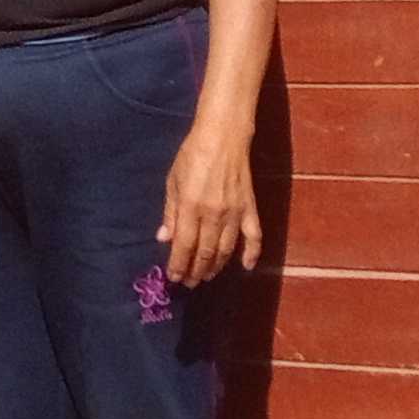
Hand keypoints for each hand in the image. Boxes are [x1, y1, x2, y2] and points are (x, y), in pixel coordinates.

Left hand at [160, 124, 260, 290]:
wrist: (224, 136)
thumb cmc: (192, 155)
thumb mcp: (173, 181)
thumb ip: (170, 212)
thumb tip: (164, 239)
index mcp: (191, 207)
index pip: (184, 245)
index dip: (179, 265)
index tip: (174, 278)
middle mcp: (213, 214)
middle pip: (205, 252)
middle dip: (195, 271)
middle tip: (189, 282)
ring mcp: (234, 213)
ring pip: (226, 249)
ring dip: (216, 266)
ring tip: (207, 276)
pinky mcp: (250, 207)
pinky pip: (254, 236)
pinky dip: (252, 253)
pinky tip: (246, 266)